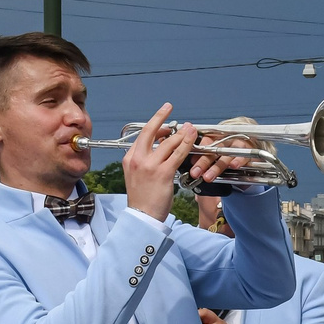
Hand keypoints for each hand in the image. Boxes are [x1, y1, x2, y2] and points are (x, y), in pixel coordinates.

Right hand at [120, 104, 195, 222]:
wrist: (142, 216)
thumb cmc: (142, 198)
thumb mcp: (137, 175)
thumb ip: (145, 160)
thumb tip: (159, 147)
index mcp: (130, 158)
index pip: (142, 136)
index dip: (154, 125)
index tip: (162, 118)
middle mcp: (138, 159)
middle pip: (150, 131)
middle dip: (160, 116)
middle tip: (169, 107)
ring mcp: (150, 165)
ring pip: (168, 143)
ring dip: (181, 133)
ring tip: (190, 127)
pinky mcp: (163, 173)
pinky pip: (178, 154)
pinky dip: (187, 144)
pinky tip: (193, 138)